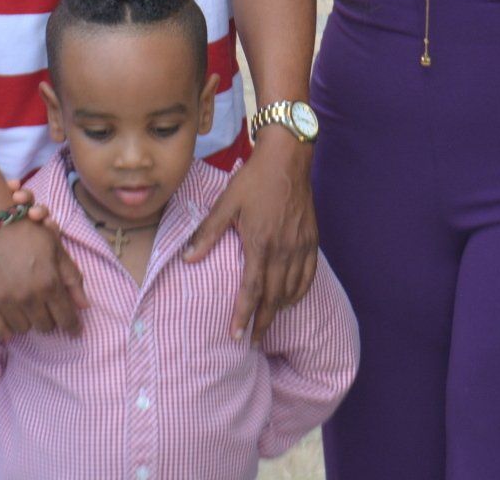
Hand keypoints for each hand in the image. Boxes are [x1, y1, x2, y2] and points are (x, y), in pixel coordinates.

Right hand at [0, 208, 86, 338]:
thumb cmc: (24, 229)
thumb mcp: (54, 247)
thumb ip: (71, 277)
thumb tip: (85, 306)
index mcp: (49, 282)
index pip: (67, 318)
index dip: (72, 325)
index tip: (74, 328)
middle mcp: (27, 296)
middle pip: (45, 326)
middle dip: (50, 319)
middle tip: (47, 310)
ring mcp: (3, 301)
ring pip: (23, 328)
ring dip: (28, 320)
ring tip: (27, 308)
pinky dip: (8, 328)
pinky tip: (11, 321)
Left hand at [182, 129, 317, 341]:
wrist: (287, 159)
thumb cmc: (253, 179)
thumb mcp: (226, 203)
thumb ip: (207, 233)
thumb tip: (188, 259)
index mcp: (259, 243)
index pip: (251, 290)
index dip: (244, 315)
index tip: (237, 335)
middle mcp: (283, 250)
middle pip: (274, 297)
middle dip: (263, 322)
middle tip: (253, 341)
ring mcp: (300, 247)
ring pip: (292, 290)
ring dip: (280, 310)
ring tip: (268, 323)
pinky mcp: (311, 241)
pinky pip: (308, 276)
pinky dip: (299, 292)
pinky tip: (291, 299)